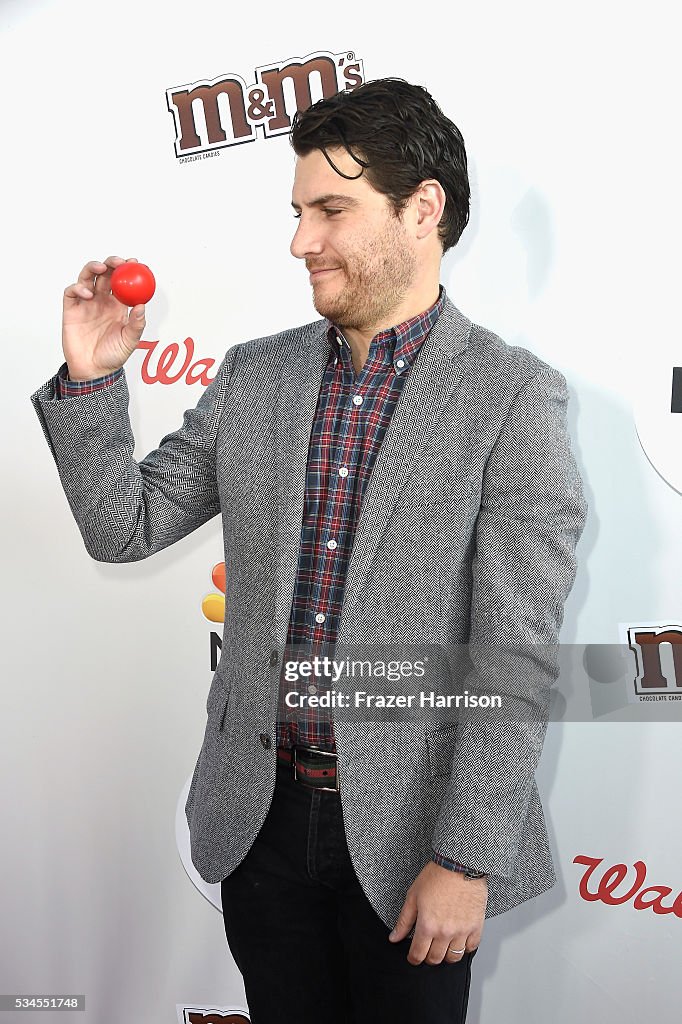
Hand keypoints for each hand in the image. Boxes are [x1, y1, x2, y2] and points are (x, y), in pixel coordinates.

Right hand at [62, 256, 146, 379]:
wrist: (94, 371)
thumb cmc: (113, 356)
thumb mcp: (130, 340)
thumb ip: (137, 323)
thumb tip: (142, 305)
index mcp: (118, 305)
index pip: (123, 282)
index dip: (128, 270)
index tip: (135, 263)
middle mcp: (102, 300)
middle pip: (105, 274)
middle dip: (111, 263)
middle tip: (119, 263)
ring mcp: (86, 303)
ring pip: (87, 277)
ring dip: (92, 268)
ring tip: (101, 268)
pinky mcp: (71, 309)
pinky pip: (71, 292)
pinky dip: (78, 287)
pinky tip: (87, 293)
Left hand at [388, 861, 486, 964]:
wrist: (459, 864)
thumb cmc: (437, 875)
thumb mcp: (413, 896)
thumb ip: (404, 921)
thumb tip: (394, 937)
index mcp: (427, 925)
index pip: (418, 954)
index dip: (413, 958)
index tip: (413, 956)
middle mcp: (445, 932)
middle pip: (435, 959)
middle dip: (428, 958)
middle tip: (426, 950)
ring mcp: (462, 931)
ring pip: (453, 957)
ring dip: (446, 956)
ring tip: (442, 946)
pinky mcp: (476, 926)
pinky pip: (471, 947)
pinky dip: (464, 948)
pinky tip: (458, 940)